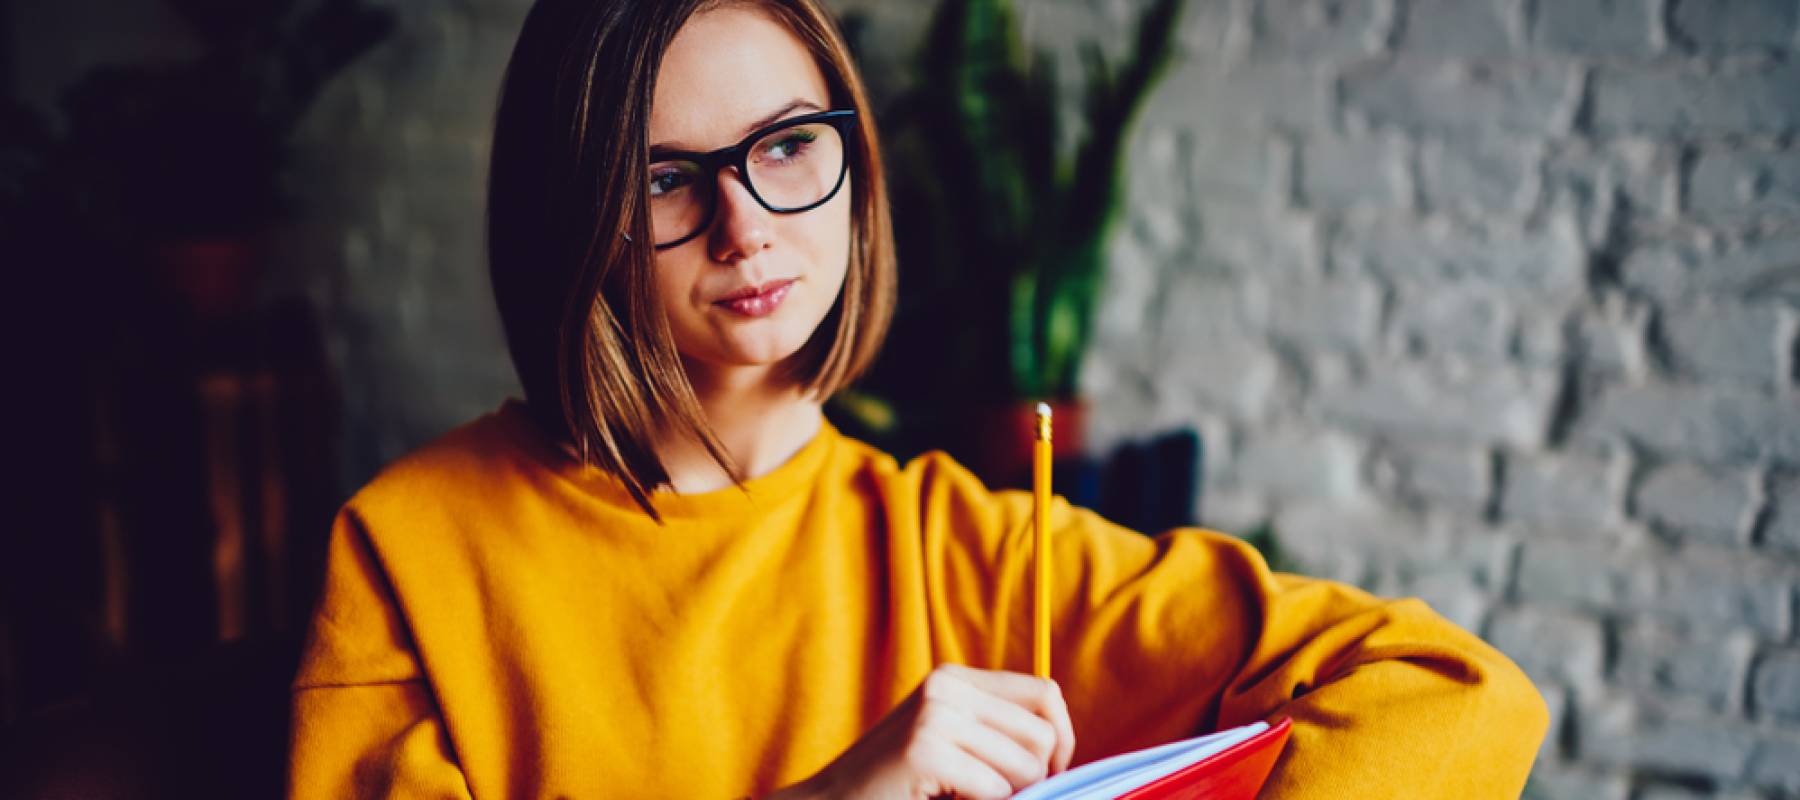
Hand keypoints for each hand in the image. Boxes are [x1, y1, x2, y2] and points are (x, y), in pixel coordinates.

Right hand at [770, 663, 1076, 799]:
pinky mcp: (924, 750)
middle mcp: (946, 686)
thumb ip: (994, 731)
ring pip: (1026, 766)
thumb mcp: (948, 741)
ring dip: (1006, 797)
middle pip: (1042, 734)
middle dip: (1036, 778)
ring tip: (964, 798)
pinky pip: (994, 790)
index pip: (1046, 694)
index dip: (1062, 738)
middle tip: (999, 796)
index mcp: (955, 677)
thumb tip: (1064, 751)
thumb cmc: (896, 784)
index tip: (1047, 774)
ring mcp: (934, 715)